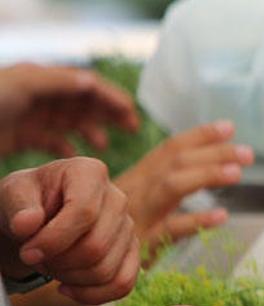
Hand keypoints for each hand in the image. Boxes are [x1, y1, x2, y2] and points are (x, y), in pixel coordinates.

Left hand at [0, 63, 138, 156]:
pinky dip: (66, 146)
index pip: (85, 84)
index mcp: (42, 79)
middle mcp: (38, 95)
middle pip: (82, 101)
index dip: (111, 96)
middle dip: (107, 113)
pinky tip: (76, 156)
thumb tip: (92, 82)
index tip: (131, 113)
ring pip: (69, 121)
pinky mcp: (20, 136)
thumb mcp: (23, 86)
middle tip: (131, 128)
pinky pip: (51, 139)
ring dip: (90, 129)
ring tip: (102, 145)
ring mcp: (30, 115)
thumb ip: (57, 83)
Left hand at [0, 158, 138, 303]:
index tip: (26, 253)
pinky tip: (66, 288)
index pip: (84, 212)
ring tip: (49, 266)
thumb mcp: (12, 195)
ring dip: (70, 278)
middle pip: (96, 246)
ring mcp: (128, 226)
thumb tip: (26, 225)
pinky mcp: (132, 252)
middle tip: (35, 259)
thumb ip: (17, 207)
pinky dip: (91, 295)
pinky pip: (122, 284)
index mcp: (90, 172)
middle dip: (59, 263)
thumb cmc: (26, 202)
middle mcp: (117, 198)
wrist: (38, 215)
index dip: (53, 240)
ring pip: (106, 270)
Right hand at [115, 121, 252, 250]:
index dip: (200, 136)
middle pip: (177, 162)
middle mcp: (138, 190)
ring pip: (172, 186)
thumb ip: (162, 183)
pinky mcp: (141, 242)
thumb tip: (202, 167)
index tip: (229, 127)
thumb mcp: (133, 199)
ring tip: (237, 172)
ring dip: (206, 175)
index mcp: (139, 178)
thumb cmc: (104, 227)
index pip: (171, 150)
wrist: (66, 252)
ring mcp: (140, 214)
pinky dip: (195, 221)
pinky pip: (169, 229)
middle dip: (213, 152)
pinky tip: (220, 216)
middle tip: (249, 153)